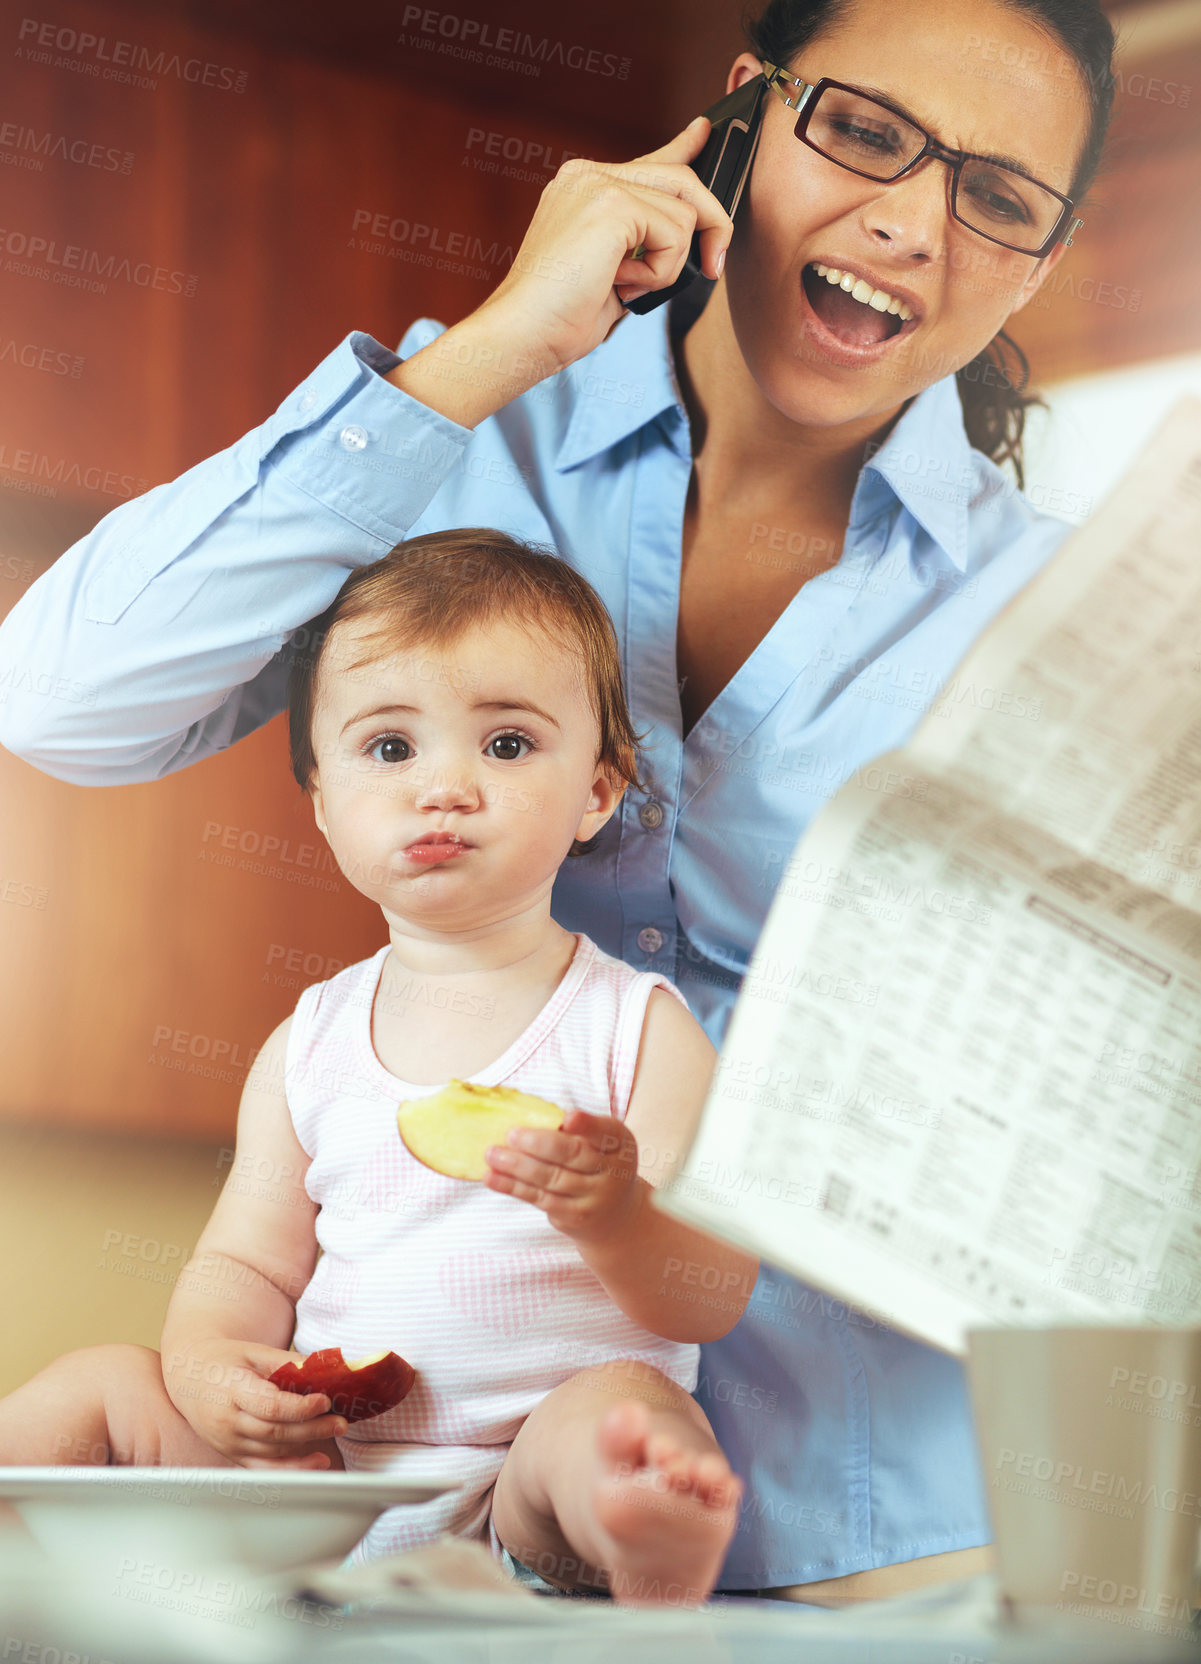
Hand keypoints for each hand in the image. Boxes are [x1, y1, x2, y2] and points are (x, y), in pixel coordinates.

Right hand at [162, 1339, 348, 1468]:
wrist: (188, 1377)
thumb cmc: (224, 1361)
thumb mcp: (253, 1351)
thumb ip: (286, 1361)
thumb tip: (324, 1367)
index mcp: (231, 1390)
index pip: (268, 1406)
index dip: (299, 1407)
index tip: (325, 1400)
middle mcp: (227, 1421)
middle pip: (274, 1432)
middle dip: (312, 1428)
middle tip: (341, 1421)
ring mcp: (228, 1442)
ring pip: (272, 1451)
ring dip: (307, 1445)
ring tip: (335, 1430)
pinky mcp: (232, 1454)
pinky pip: (264, 1468)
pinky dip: (292, 1468)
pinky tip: (317, 1461)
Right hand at [475, 116, 732, 375]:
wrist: (524, 332)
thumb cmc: (560, 316)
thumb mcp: (614, 271)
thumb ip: (643, 243)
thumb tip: (689, 240)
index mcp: (583, 187)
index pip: (648, 161)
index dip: (683, 148)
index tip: (704, 133)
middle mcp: (589, 176)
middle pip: (680, 179)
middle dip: (712, 224)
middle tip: (713, 267)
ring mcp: (598, 184)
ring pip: (684, 212)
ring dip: (669, 264)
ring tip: (628, 285)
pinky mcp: (612, 203)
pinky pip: (675, 233)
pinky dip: (660, 271)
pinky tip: (623, 283)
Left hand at [484, 1109, 642, 1244]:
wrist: (616, 1216)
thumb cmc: (600, 1164)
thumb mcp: (601, 1143)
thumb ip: (577, 1130)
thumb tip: (527, 1114)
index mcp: (620, 1143)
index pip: (604, 1131)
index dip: (587, 1125)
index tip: (568, 1118)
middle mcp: (612, 1172)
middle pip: (572, 1155)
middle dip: (539, 1144)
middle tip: (511, 1134)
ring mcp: (593, 1197)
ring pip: (550, 1178)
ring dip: (516, 1166)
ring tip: (492, 1154)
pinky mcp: (573, 1216)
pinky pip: (539, 1198)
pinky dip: (512, 1186)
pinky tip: (493, 1177)